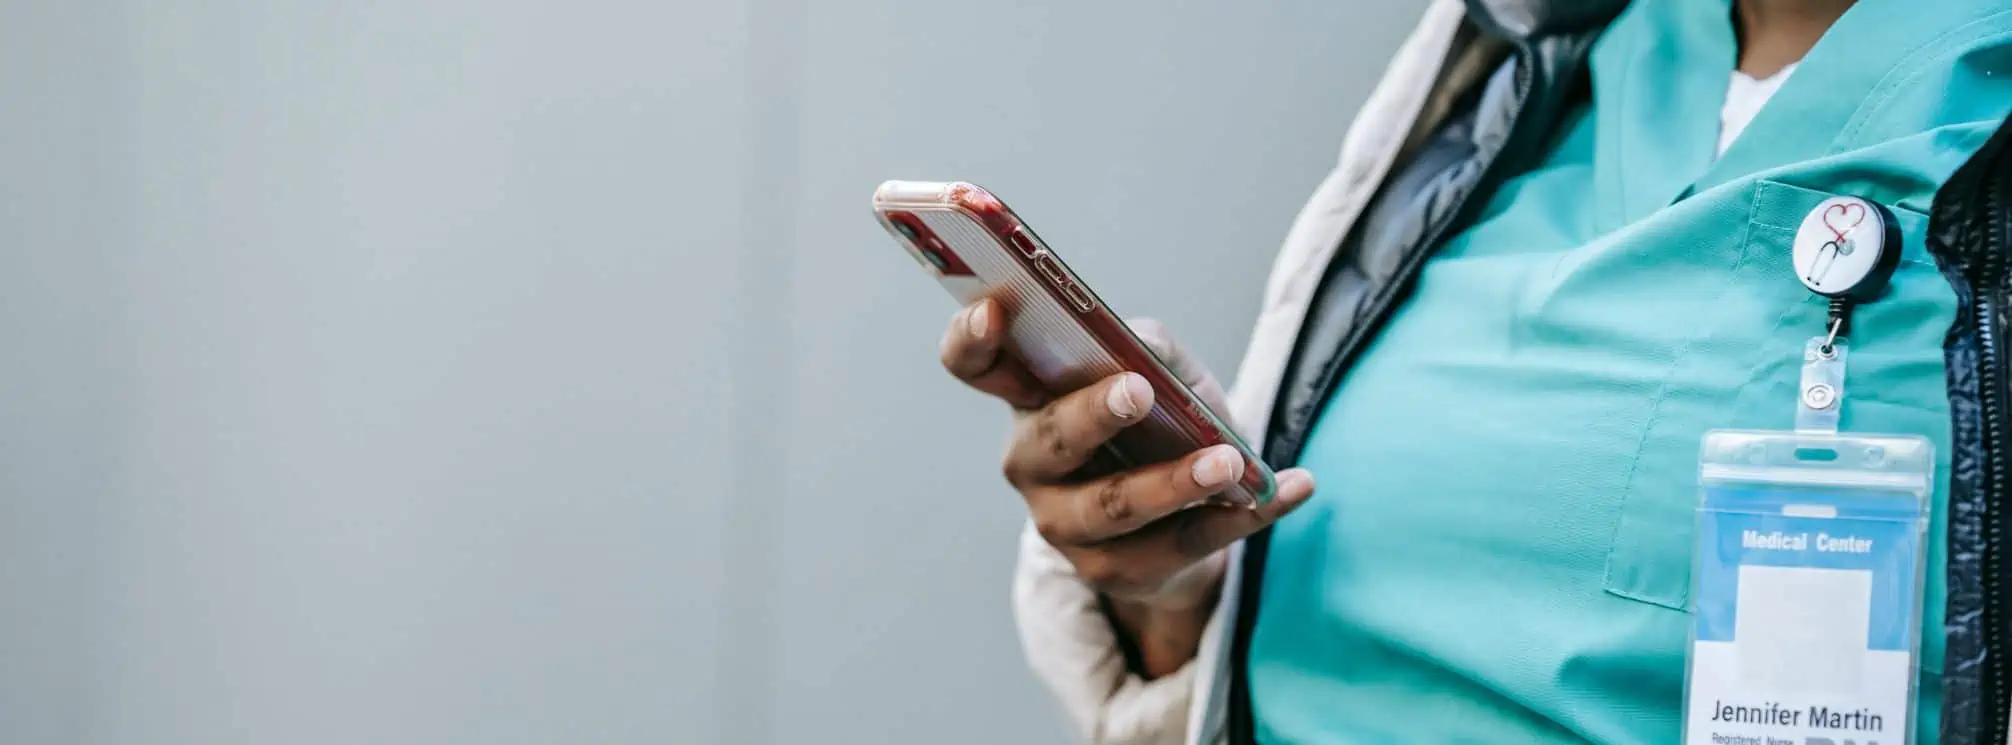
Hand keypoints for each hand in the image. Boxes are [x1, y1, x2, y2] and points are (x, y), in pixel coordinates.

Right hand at [940, 298, 1315, 672]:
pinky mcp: (1118, 572)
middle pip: (1050, 440)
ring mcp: (1067, 525)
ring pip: (1114, 506)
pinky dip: (1246, 514)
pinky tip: (1292, 487)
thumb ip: (1148, 347)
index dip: (972, 339)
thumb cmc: (1158, 423)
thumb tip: (1140, 343)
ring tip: (1227, 461)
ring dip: (1173, 483)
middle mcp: (1031, 464)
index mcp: (1028, 398)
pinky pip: (1185, 545)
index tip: (996, 311)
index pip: (974, 366)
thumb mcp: (1160, 372)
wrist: (1180, 518)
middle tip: (1138, 390)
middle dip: (1092, 415)